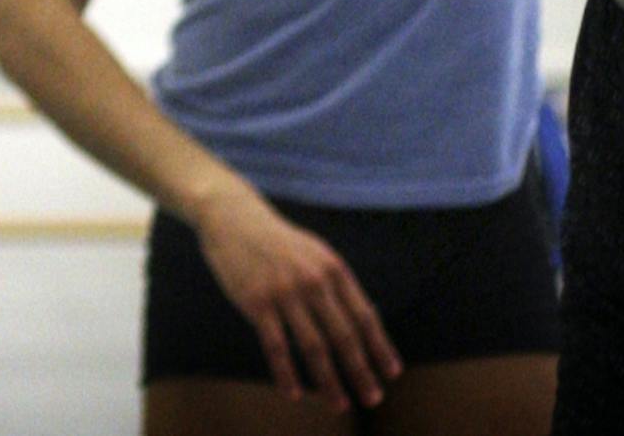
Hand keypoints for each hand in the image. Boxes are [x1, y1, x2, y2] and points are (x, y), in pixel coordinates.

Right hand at [192, 185, 401, 411]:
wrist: (231, 217)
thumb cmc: (278, 241)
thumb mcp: (315, 253)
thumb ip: (337, 285)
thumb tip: (366, 322)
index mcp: (332, 269)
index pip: (364, 316)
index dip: (380, 347)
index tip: (392, 374)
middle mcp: (313, 281)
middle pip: (344, 336)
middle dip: (361, 371)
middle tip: (373, 399)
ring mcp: (284, 292)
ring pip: (314, 347)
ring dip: (330, 381)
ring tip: (340, 405)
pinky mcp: (256, 301)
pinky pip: (276, 346)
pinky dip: (286, 374)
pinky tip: (294, 394)